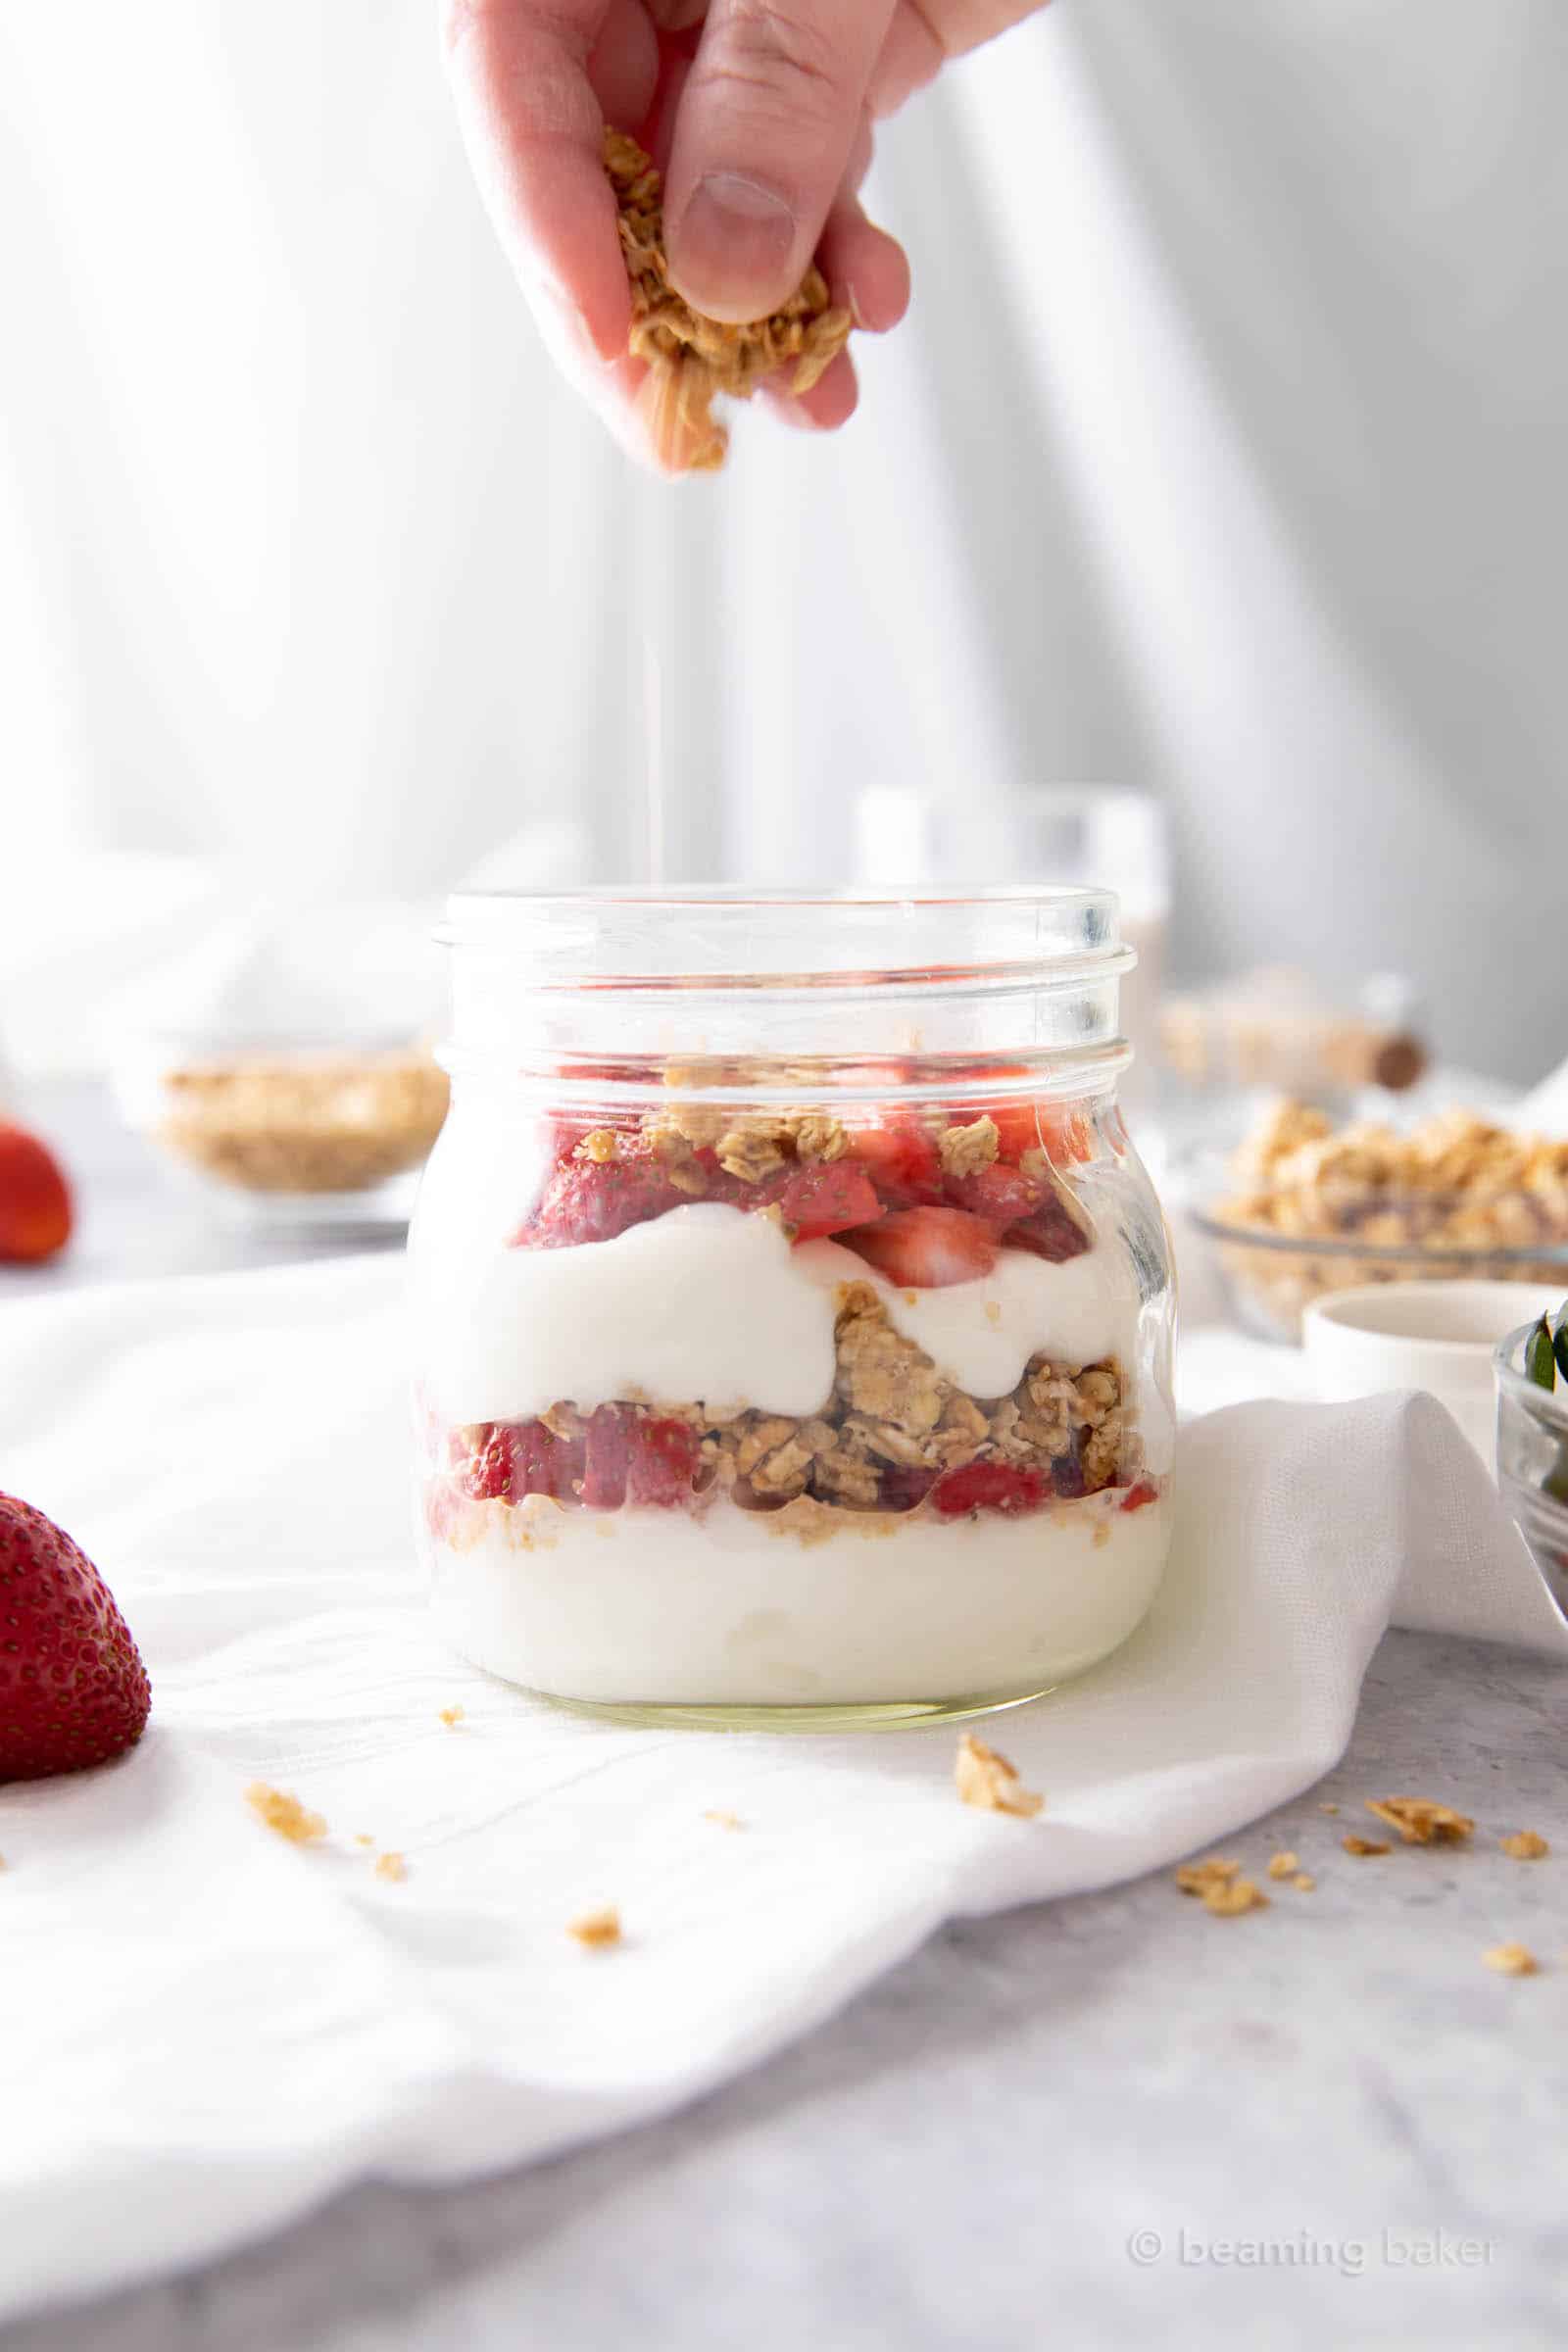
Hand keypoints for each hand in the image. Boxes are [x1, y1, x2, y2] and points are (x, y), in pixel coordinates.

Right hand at [441, 1, 1046, 466]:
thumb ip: (777, 87)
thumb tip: (722, 272)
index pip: (508, 70)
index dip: (548, 219)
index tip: (615, 343)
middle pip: (594, 159)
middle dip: (647, 307)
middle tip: (683, 423)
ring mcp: (739, 15)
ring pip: (709, 197)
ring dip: (758, 314)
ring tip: (813, 397)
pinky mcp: (832, 53)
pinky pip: (805, 183)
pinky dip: (835, 262)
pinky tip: (867, 311)